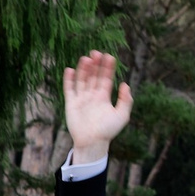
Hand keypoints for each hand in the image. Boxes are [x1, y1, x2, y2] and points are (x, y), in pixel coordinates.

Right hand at [62, 50, 131, 167]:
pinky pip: (69, 89)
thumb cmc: (108, 131)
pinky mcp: (71, 103)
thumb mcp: (122, 115)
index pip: (106, 78)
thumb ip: (126, 100)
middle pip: (93, 76)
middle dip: (95, 64)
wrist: (92, 142)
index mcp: (104, 97)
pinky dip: (69, 79)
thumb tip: (125, 84)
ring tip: (86, 58)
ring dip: (84, 69)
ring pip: (82, 80)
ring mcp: (81, 98)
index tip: (109, 56)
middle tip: (96, 52)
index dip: (107, 67)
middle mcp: (92, 95)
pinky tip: (70, 69)